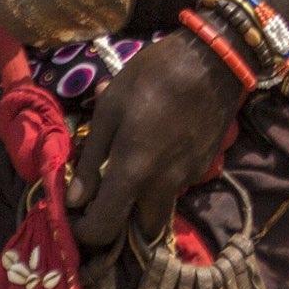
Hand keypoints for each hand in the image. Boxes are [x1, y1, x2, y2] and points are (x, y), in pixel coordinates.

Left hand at [67, 31, 245, 247]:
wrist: (215, 58)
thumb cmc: (154, 76)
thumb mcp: (110, 108)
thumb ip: (92, 159)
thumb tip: (74, 199)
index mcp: (134, 171)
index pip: (103, 228)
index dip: (82, 231)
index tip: (74, 213)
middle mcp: (163, 184)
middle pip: (141, 231)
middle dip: (122, 225)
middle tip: (106, 199)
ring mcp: (188, 177)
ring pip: (161, 209)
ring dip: (143, 203)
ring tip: (131, 169)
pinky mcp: (205, 165)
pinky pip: (177, 187)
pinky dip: (162, 181)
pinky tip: (157, 149)